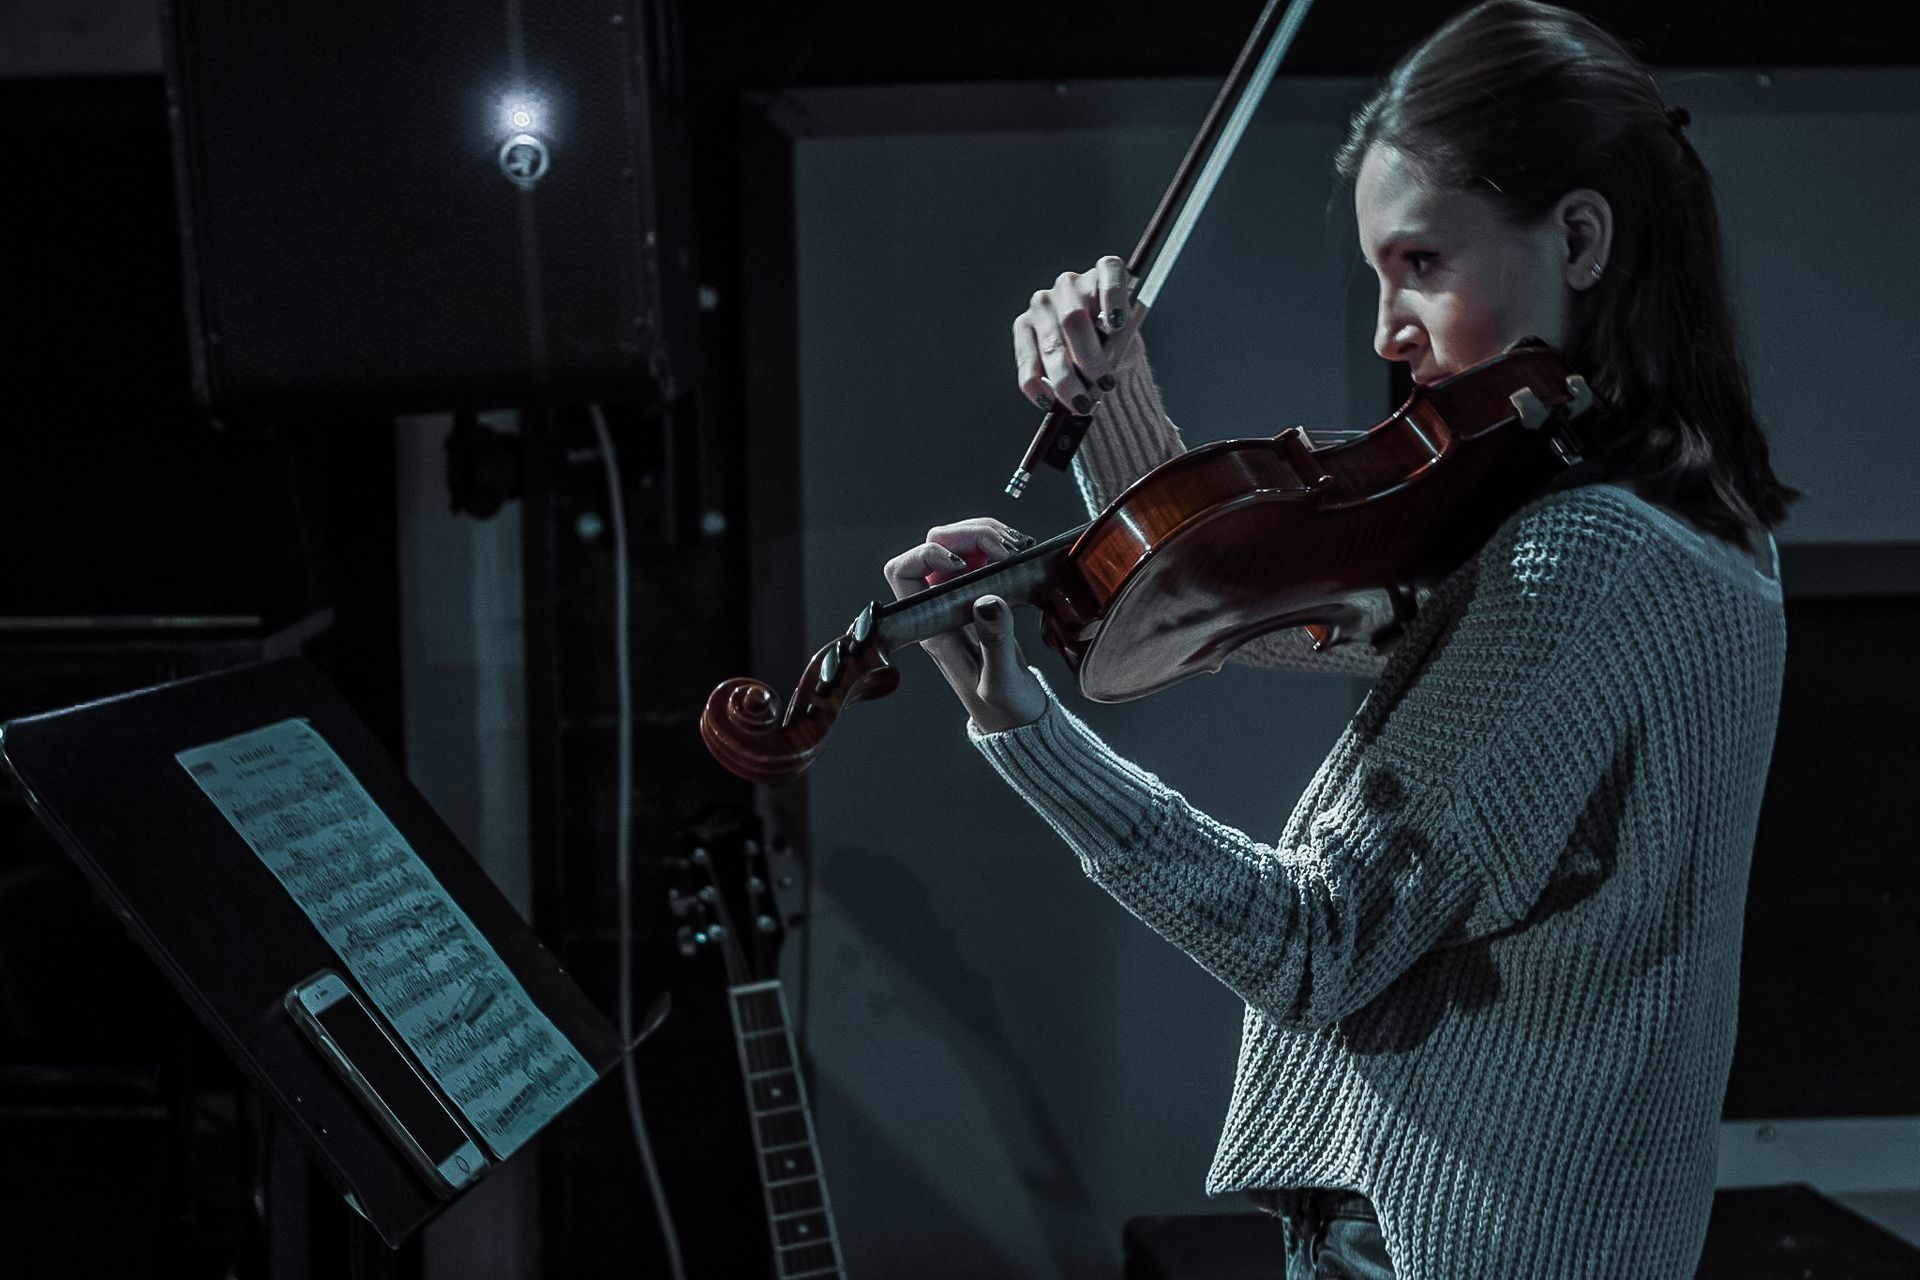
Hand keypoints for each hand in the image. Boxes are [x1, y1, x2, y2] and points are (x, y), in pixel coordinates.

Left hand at [883, 518, 1046, 733]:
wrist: (1019, 716)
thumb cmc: (1003, 707)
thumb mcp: (1001, 681)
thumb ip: (994, 642)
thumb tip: (988, 601)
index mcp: (931, 627)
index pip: (903, 573)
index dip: (928, 556)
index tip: (966, 565)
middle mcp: (939, 607)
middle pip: (935, 546)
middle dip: (970, 536)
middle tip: (1006, 548)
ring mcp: (961, 597)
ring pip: (959, 544)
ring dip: (988, 535)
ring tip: (1017, 550)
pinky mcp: (982, 593)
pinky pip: (983, 553)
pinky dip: (1001, 544)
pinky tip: (1021, 554)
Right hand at [1013, 255, 1136, 415]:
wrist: (1095, 354)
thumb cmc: (1115, 342)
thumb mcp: (1126, 341)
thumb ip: (1117, 346)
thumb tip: (1099, 375)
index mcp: (1104, 273)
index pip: (1110, 271)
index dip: (1113, 296)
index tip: (1118, 324)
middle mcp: (1070, 283)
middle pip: (1074, 318)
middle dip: (1089, 358)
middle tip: (1104, 385)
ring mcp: (1043, 302)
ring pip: (1051, 344)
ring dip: (1065, 379)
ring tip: (1082, 404)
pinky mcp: (1023, 325)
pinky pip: (1027, 360)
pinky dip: (1038, 386)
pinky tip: (1050, 402)